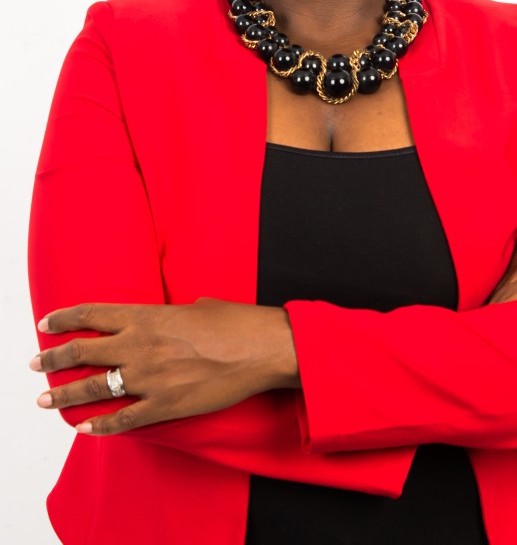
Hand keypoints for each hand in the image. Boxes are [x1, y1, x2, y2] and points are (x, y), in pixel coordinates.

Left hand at [30, 298, 299, 434]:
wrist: (261, 349)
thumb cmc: (235, 323)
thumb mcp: (196, 306)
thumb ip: (170, 316)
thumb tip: (166, 321)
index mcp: (147, 316)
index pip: (92, 314)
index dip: (64, 318)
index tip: (46, 323)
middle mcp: (140, 346)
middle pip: (82, 352)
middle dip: (53, 358)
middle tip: (36, 364)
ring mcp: (150, 378)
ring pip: (94, 389)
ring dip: (65, 395)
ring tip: (46, 400)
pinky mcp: (164, 406)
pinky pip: (122, 420)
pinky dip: (100, 426)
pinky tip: (85, 428)